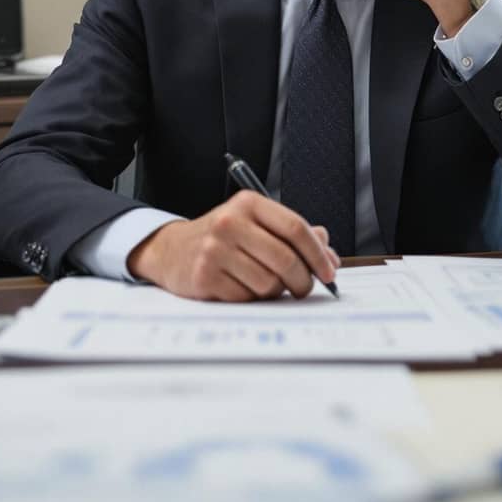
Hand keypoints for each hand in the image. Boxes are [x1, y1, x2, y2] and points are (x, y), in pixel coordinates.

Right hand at [126, 190, 341, 300]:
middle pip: (286, 259)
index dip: (318, 253)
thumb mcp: (256, 224)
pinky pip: (247, 298)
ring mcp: (214, 250)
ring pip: (269, 283)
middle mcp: (230, 222)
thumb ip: (293, 235)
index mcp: (248, 203)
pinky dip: (252, 298)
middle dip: (303, 280)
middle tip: (305, 288)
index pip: (295, 227)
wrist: (172, 250)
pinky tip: (242, 287)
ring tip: (266, 284)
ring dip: (275, 291)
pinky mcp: (205, 276)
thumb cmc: (223, 238)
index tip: (329, 271)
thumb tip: (329, 255)